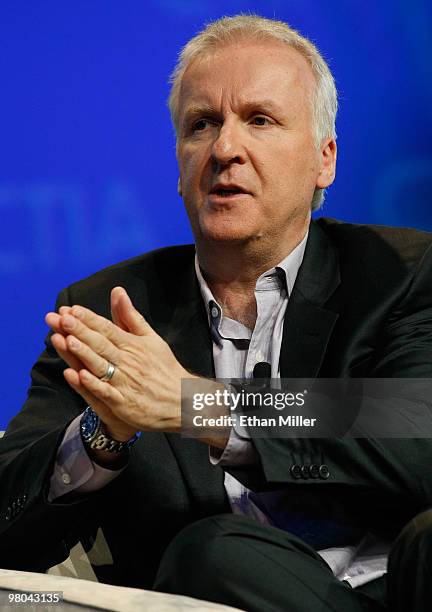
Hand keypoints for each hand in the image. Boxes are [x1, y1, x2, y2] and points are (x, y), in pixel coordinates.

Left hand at [46, 287, 195, 439]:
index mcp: (133, 345)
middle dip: (79, 330)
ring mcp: (126, 383)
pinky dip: (94, 384)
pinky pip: (107, 392)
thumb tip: (117, 291)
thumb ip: (130, 316)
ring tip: (66, 340)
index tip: (71, 309)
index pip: (107, 328)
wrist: (182, 400)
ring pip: (101, 365)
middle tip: (61, 318)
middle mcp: (128, 361)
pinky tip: (80, 376)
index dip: (89, 319)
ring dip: (83, 353)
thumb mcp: (150, 338)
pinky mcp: (125, 403)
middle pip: (100, 344)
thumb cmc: (164, 367)